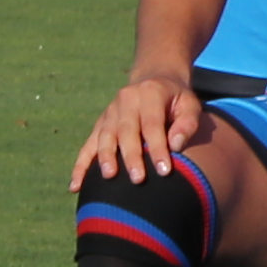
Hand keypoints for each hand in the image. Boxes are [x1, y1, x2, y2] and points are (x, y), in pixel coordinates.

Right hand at [72, 70, 199, 189]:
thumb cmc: (176, 99)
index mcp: (150, 93)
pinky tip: (76, 186)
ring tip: (109, 177)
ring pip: (104, 137)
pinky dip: (81, 166)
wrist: (154, 80)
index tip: (164, 170)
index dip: (157, 147)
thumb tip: (176, 146)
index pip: (152, 123)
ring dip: (105, 158)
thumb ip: (187, 123)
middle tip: (138, 179)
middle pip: (126, 131)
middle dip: (131, 156)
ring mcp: (109, 113)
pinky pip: (87, 146)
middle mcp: (126, 101)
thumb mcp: (190, 104)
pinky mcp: (99, 125)